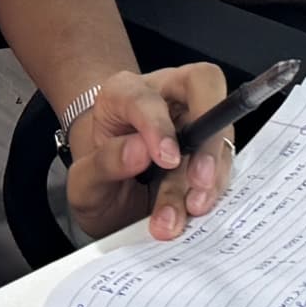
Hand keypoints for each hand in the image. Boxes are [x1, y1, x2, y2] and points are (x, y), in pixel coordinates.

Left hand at [58, 62, 238, 242]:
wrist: (110, 201)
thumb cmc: (97, 180)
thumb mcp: (83, 181)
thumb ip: (104, 164)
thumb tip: (139, 152)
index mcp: (125, 93)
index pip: (149, 95)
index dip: (159, 125)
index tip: (166, 159)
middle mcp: (165, 98)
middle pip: (204, 88)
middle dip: (207, 140)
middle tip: (199, 183)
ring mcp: (192, 122)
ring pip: (216, 137)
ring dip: (207, 182)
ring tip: (179, 217)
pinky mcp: (208, 151)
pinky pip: (222, 165)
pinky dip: (211, 192)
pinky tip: (192, 214)